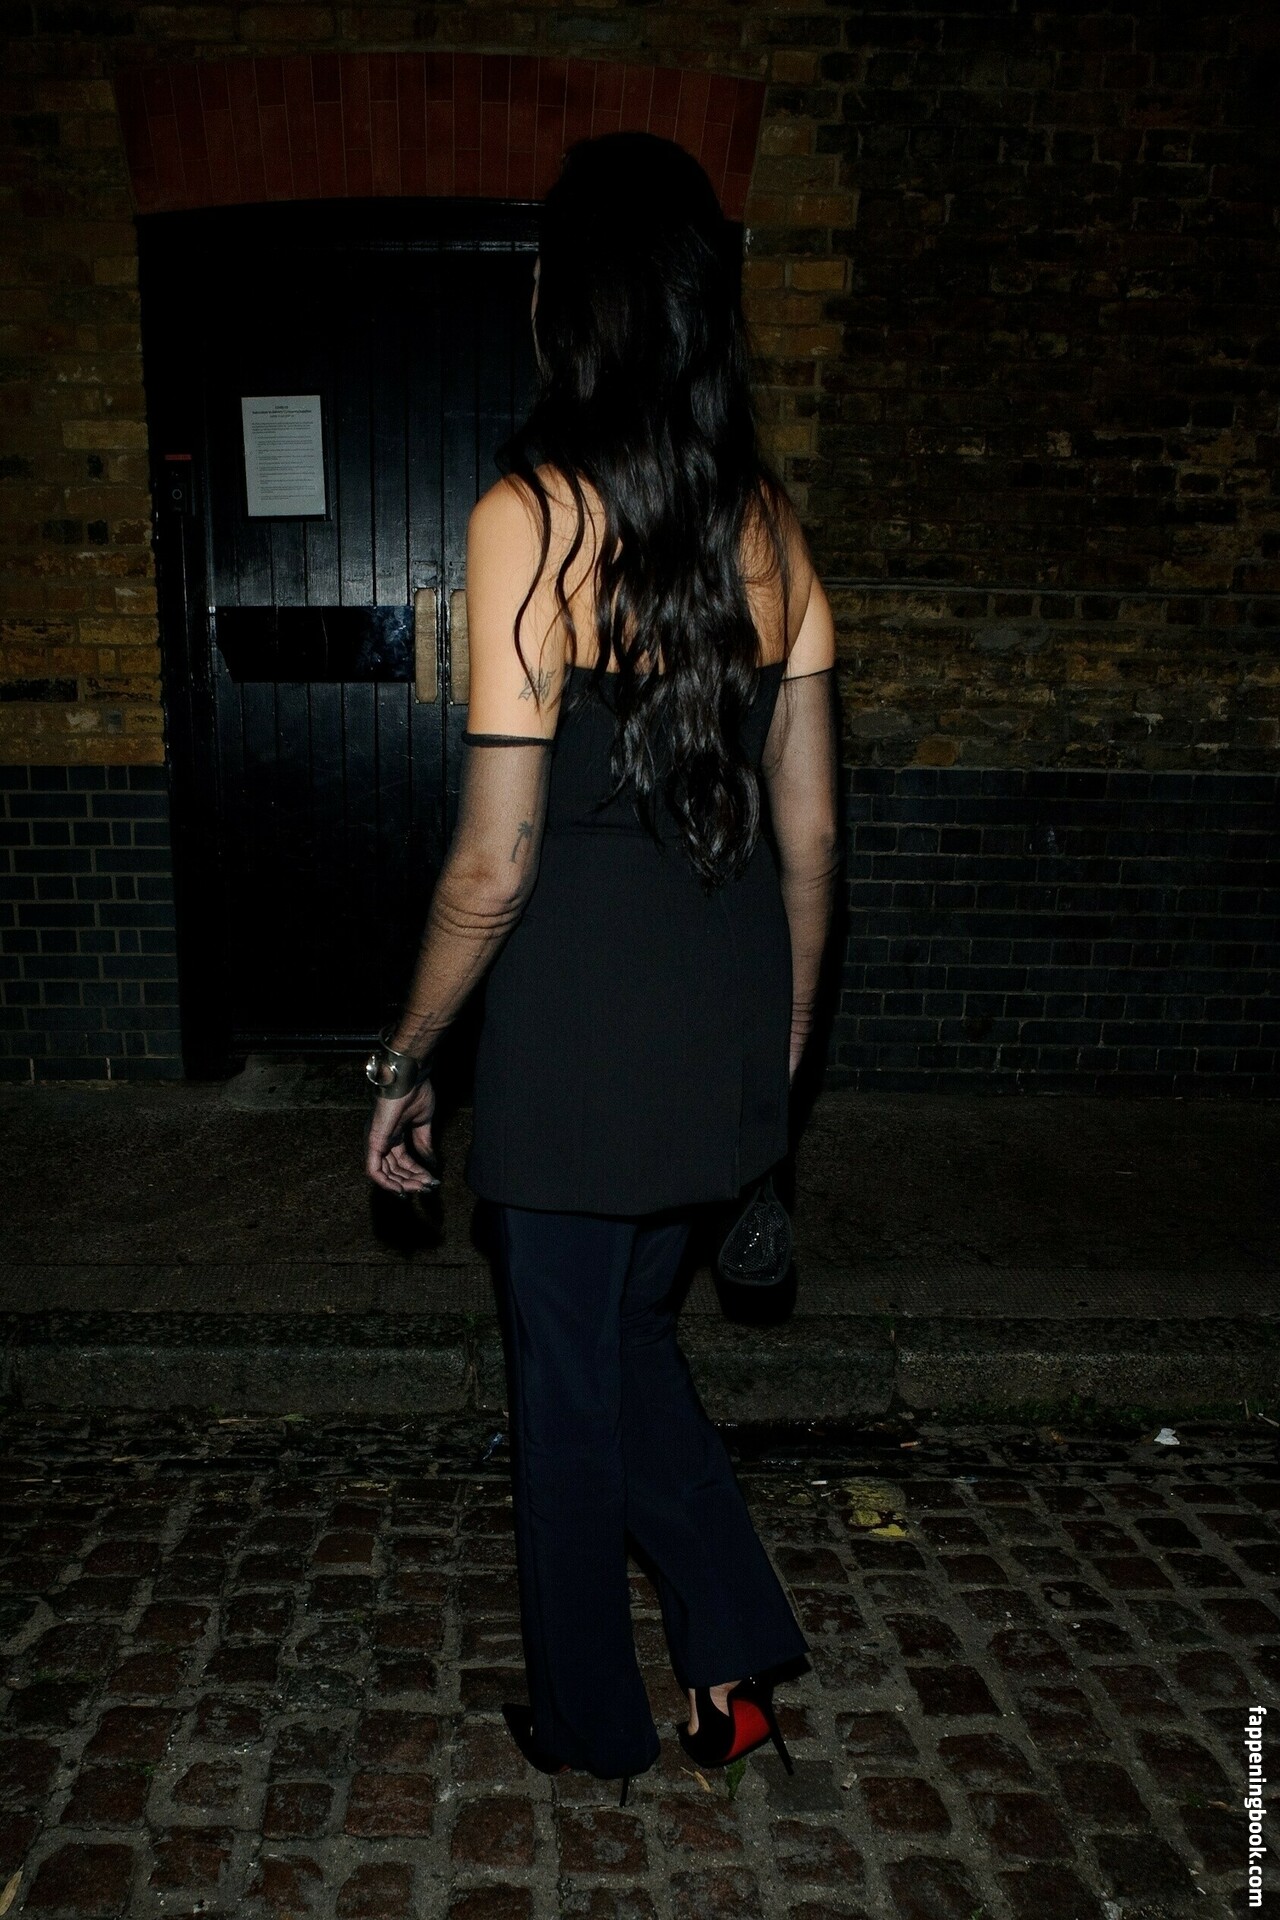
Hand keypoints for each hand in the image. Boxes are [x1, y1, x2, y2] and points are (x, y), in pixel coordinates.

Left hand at [365, 1074, 438, 1193]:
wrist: (410, 1077)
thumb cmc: (416, 1092)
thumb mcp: (423, 1122)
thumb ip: (424, 1143)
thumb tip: (432, 1162)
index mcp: (393, 1134)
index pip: (402, 1161)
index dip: (416, 1173)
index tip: (432, 1180)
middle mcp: (382, 1139)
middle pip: (393, 1169)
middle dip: (411, 1180)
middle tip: (428, 1186)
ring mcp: (376, 1141)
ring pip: (384, 1173)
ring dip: (403, 1184)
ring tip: (421, 1186)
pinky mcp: (373, 1141)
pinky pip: (373, 1170)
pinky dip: (386, 1182)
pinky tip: (401, 1188)